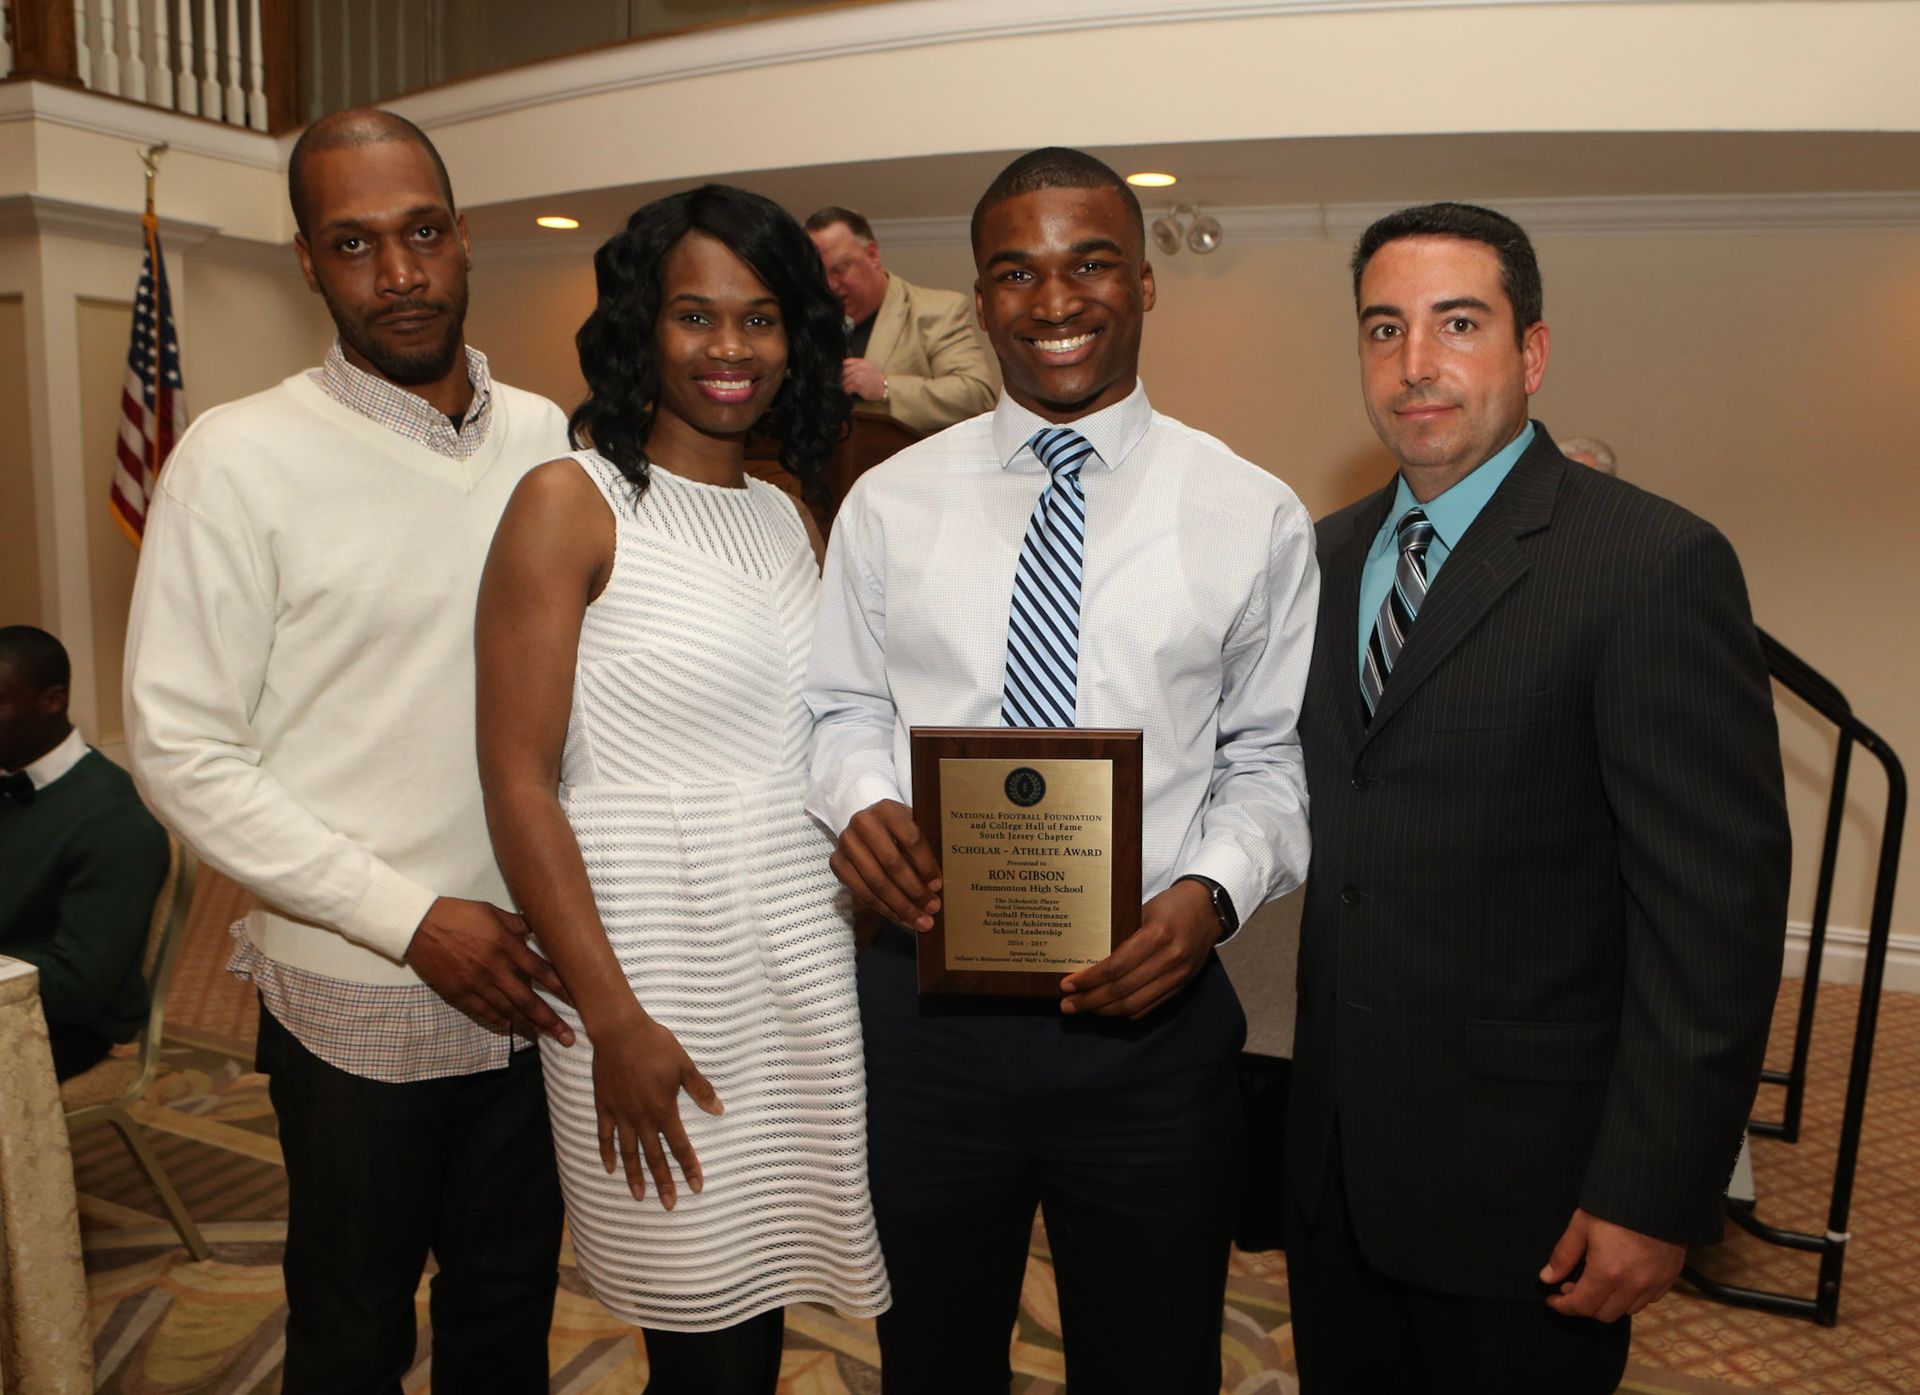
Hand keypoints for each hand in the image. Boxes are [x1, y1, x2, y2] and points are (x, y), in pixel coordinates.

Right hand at [404, 896, 574, 1044]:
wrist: (419, 925)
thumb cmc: (458, 914)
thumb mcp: (491, 911)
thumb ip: (516, 923)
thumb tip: (537, 928)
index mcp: (505, 945)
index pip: (540, 970)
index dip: (560, 987)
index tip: (577, 1001)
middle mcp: (494, 968)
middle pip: (527, 999)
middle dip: (549, 1020)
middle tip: (567, 1037)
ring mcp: (475, 983)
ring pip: (506, 1010)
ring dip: (526, 1026)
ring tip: (543, 1038)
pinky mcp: (458, 992)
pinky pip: (482, 1011)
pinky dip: (497, 1021)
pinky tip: (509, 1028)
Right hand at [590, 1012, 722, 1208]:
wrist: (619, 1031)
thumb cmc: (655, 1044)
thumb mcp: (684, 1066)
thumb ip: (701, 1090)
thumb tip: (719, 1110)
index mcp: (663, 1109)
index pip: (680, 1146)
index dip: (689, 1167)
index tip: (696, 1186)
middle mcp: (641, 1118)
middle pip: (654, 1157)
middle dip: (664, 1183)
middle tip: (669, 1204)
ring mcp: (620, 1114)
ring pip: (628, 1153)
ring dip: (634, 1176)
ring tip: (639, 1196)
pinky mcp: (604, 1106)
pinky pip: (604, 1136)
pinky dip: (607, 1154)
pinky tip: (610, 1169)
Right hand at [829, 799, 941, 929]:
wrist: (865, 824)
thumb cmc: (897, 829)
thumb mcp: (912, 827)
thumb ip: (925, 848)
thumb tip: (938, 886)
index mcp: (887, 809)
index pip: (911, 840)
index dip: (926, 866)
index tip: (938, 886)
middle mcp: (863, 823)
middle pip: (893, 864)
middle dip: (915, 892)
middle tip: (932, 909)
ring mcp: (846, 843)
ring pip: (877, 883)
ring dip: (901, 906)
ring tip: (919, 921)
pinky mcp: (837, 862)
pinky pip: (862, 893)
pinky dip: (884, 909)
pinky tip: (901, 918)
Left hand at [842, 357, 886, 400]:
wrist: (886, 386)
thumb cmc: (878, 378)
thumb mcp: (870, 366)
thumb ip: (859, 365)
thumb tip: (848, 367)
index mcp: (862, 362)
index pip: (847, 361)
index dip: (842, 366)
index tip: (842, 371)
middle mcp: (859, 368)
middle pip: (844, 371)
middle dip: (842, 377)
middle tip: (843, 380)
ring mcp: (857, 376)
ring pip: (844, 380)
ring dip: (844, 384)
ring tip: (847, 387)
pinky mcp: (857, 385)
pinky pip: (847, 387)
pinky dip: (847, 390)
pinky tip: (849, 391)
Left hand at [1059, 878, 1217, 1017]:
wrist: (1208, 909)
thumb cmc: (1171, 905)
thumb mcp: (1143, 909)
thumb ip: (1120, 932)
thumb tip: (1086, 955)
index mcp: (1157, 936)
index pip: (1116, 967)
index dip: (1089, 980)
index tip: (1068, 984)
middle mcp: (1169, 959)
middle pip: (1122, 990)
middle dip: (1090, 1001)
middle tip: (1067, 1004)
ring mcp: (1177, 976)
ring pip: (1134, 1005)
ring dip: (1104, 1010)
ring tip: (1082, 1008)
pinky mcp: (1181, 986)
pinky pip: (1148, 1007)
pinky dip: (1125, 1011)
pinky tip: (1107, 1008)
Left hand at [1540, 1208, 1685, 1321]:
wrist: (1657, 1191)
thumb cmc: (1615, 1205)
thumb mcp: (1582, 1224)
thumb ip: (1564, 1254)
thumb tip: (1547, 1277)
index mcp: (1608, 1272)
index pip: (1582, 1306)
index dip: (1563, 1306)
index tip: (1552, 1299)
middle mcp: (1633, 1285)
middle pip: (1604, 1314)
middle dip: (1585, 1305)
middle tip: (1573, 1285)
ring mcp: (1655, 1283)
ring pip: (1627, 1310)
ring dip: (1609, 1302)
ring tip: (1598, 1281)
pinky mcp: (1670, 1277)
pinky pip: (1648, 1299)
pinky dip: (1632, 1296)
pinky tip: (1623, 1278)